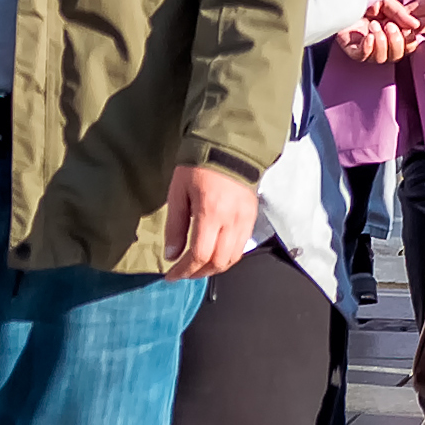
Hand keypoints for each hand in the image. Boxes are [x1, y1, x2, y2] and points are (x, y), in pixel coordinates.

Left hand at [161, 162, 263, 280]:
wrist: (230, 148)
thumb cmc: (199, 167)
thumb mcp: (178, 192)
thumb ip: (176, 225)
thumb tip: (172, 254)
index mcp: (211, 213)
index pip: (199, 255)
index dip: (184, 270)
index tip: (171, 275)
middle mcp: (232, 221)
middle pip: (218, 262)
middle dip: (198, 273)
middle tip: (183, 273)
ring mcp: (245, 220)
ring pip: (233, 258)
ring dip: (214, 268)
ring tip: (198, 267)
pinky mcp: (252, 217)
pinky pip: (242, 247)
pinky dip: (227, 257)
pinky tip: (215, 254)